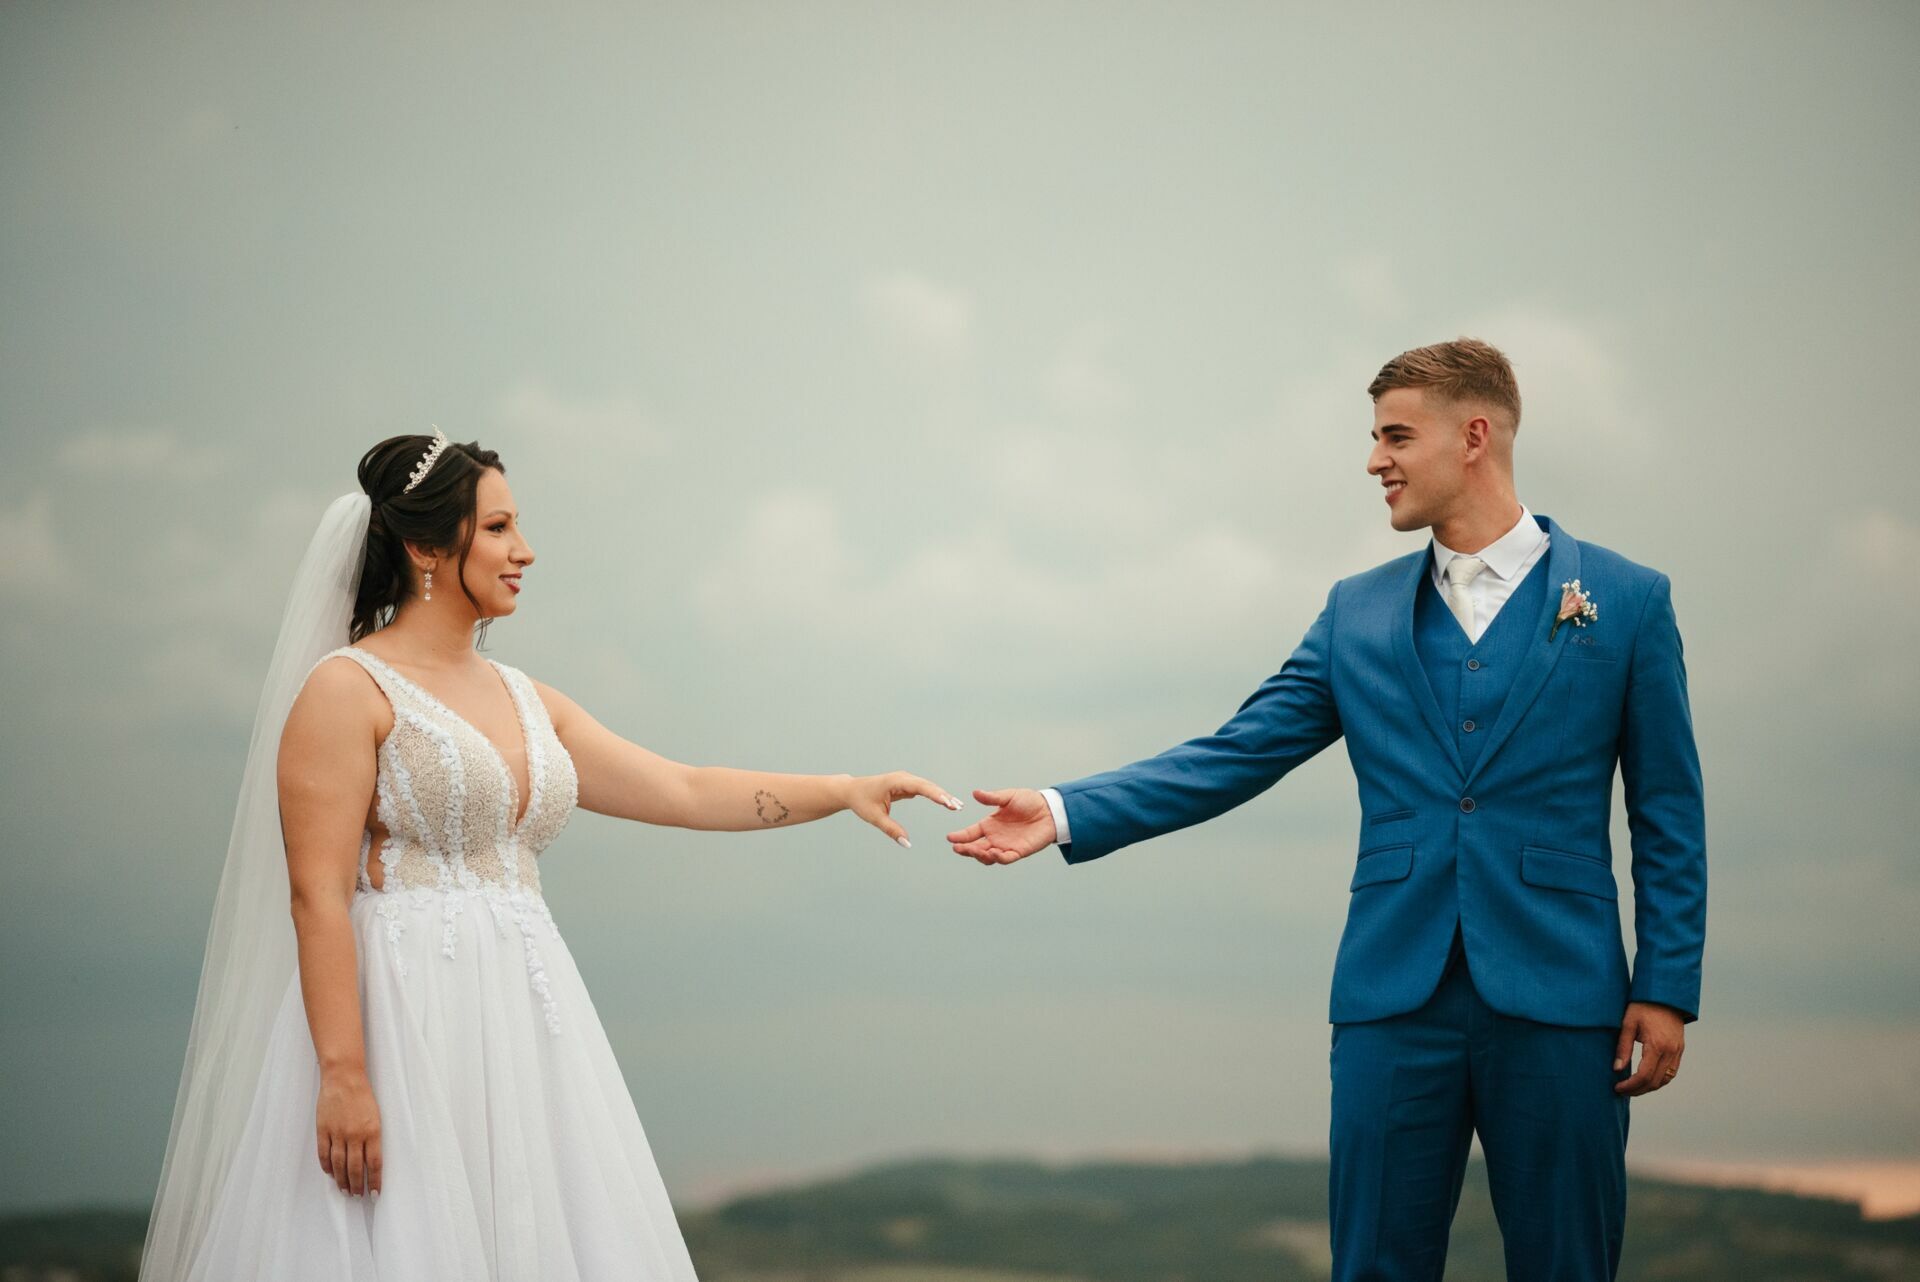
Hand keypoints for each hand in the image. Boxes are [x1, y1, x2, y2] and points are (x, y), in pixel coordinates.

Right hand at [316, 1064, 381, 1195]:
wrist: (343, 1078)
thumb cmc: (363, 1095)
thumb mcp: (376, 1116)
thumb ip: (373, 1138)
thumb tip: (371, 1161)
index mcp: (373, 1131)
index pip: (375, 1163)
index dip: (375, 1181)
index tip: (375, 1193)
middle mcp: (355, 1135)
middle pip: (356, 1168)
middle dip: (357, 1185)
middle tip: (357, 1196)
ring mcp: (337, 1133)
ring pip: (339, 1164)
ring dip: (342, 1180)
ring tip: (345, 1191)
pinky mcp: (323, 1129)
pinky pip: (324, 1153)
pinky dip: (326, 1166)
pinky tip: (330, 1174)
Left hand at [846, 772, 961, 847]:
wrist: (852, 791)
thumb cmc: (861, 802)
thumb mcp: (875, 818)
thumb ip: (892, 830)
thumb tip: (907, 844)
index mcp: (896, 781)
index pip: (920, 787)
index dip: (936, 795)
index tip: (949, 803)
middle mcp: (903, 778)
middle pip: (928, 785)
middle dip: (944, 796)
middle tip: (959, 807)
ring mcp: (905, 780)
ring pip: (928, 787)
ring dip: (942, 795)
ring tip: (957, 806)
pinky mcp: (906, 785)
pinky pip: (923, 789)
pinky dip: (935, 795)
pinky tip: (946, 803)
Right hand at [946, 788, 1056, 864]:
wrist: (1050, 810)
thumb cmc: (1029, 801)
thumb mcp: (1008, 796)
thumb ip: (992, 798)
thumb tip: (975, 793)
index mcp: (989, 825)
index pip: (970, 833)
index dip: (960, 836)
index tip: (950, 838)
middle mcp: (995, 837)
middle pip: (975, 848)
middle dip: (966, 849)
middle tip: (958, 848)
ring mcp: (1005, 846)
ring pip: (987, 857)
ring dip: (980, 856)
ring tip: (975, 850)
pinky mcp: (1018, 852)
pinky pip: (1006, 858)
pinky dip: (999, 858)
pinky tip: (994, 853)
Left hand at [1613, 1001, 1685, 1095]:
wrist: (1665, 995)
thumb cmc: (1642, 1006)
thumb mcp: (1628, 1023)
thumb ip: (1623, 1047)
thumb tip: (1617, 1069)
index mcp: (1657, 1045)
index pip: (1644, 1075)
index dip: (1630, 1086)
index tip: (1617, 1087)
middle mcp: (1670, 1051)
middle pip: (1655, 1082)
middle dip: (1638, 1090)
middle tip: (1622, 1091)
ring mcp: (1677, 1051)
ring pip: (1665, 1079)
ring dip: (1649, 1087)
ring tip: (1633, 1088)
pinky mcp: (1680, 1049)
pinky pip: (1671, 1072)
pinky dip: (1659, 1079)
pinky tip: (1646, 1079)